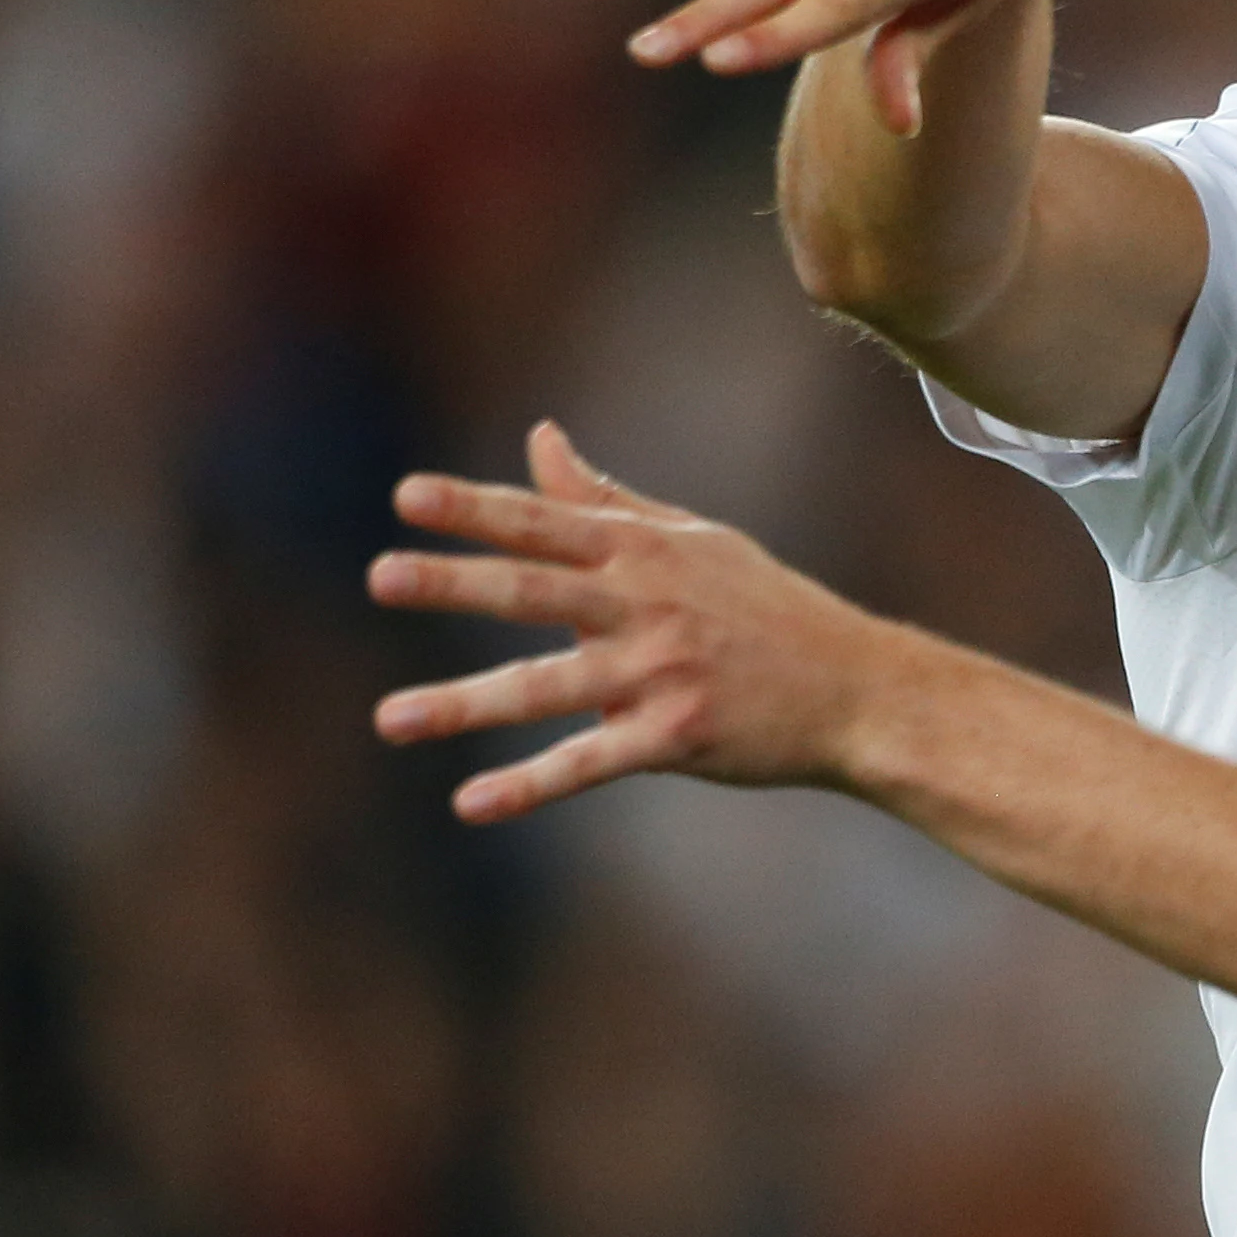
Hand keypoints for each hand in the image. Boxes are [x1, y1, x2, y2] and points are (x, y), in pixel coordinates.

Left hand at [367, 423, 908, 821]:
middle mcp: (648, 606)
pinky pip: (589, 764)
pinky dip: (530, 785)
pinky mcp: (675, 737)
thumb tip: (540, 434)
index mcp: (644, 553)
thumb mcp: (692, 540)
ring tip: (389, 718)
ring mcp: (661, 674)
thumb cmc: (767, 608)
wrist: (856, 689)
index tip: (407, 497)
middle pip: (535, 591)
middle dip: (457, 584)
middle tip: (381, 577)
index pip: (544, 524)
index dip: (476, 510)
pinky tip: (471, 802)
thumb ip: (604, 498)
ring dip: (464, 704)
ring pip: (546, 688)